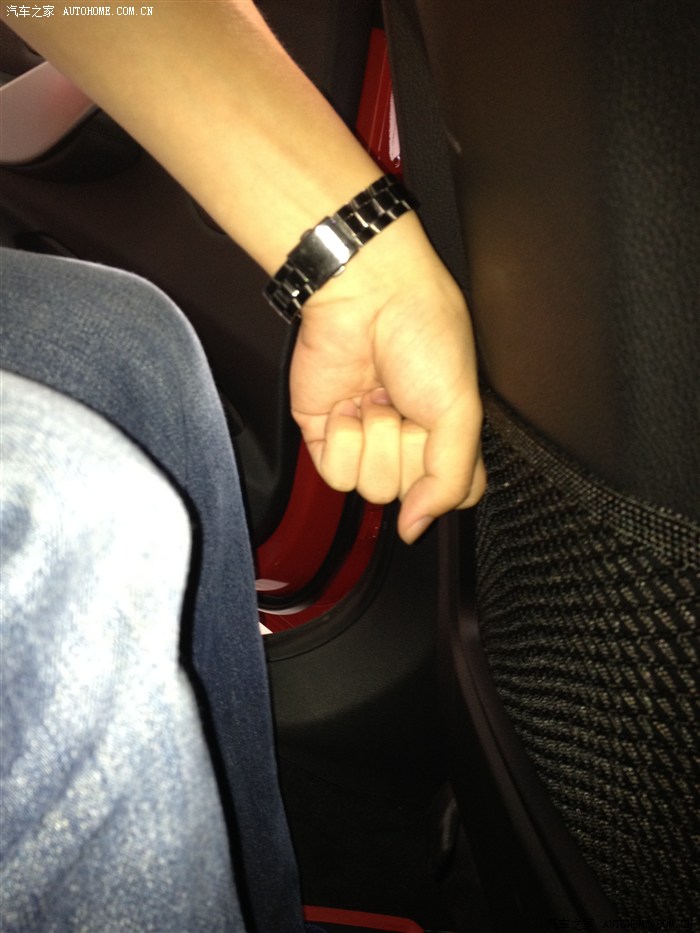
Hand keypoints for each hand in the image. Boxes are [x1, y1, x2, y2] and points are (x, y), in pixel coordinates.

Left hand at [289, 212, 485, 543]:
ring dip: (376, 440)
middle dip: (408, 450)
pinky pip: (335, 475)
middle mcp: (407, 443)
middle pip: (410, 496)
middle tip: (407, 405)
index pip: (455, 492)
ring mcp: (365, 441)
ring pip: (371, 490)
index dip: (447, 483)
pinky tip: (349, 404)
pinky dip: (342, 440)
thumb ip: (451, 480)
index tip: (440, 443)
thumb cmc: (424, 336)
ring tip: (377, 397)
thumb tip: (417, 529)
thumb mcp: (461, 410)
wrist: (367, 297)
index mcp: (447, 434)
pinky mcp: (324, 436)